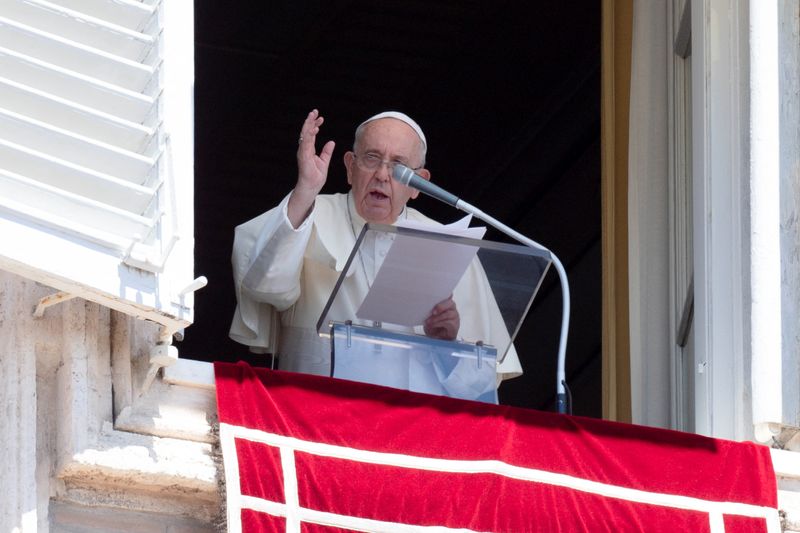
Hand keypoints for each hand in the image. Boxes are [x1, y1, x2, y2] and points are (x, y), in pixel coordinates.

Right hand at [287, 109, 335, 226]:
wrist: (311, 186)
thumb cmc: (315, 176)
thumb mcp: (324, 161)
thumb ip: (327, 151)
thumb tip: (331, 142)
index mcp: (309, 149)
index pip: (311, 134)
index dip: (315, 125)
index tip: (320, 118)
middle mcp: (305, 149)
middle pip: (306, 132)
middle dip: (310, 121)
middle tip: (315, 111)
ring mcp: (303, 152)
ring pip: (304, 135)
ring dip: (308, 125)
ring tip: (313, 116)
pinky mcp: (304, 157)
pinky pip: (306, 144)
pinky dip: (309, 136)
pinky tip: (313, 129)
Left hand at [423, 296, 459, 340]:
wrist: (436, 338)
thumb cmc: (433, 325)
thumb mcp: (428, 316)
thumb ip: (428, 310)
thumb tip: (423, 307)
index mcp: (445, 303)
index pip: (447, 295)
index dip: (446, 293)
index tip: (441, 293)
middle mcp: (451, 308)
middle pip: (450, 303)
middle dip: (441, 306)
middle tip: (433, 312)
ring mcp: (454, 316)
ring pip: (449, 313)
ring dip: (437, 318)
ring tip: (429, 321)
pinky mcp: (455, 325)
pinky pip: (448, 322)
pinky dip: (439, 323)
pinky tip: (433, 325)